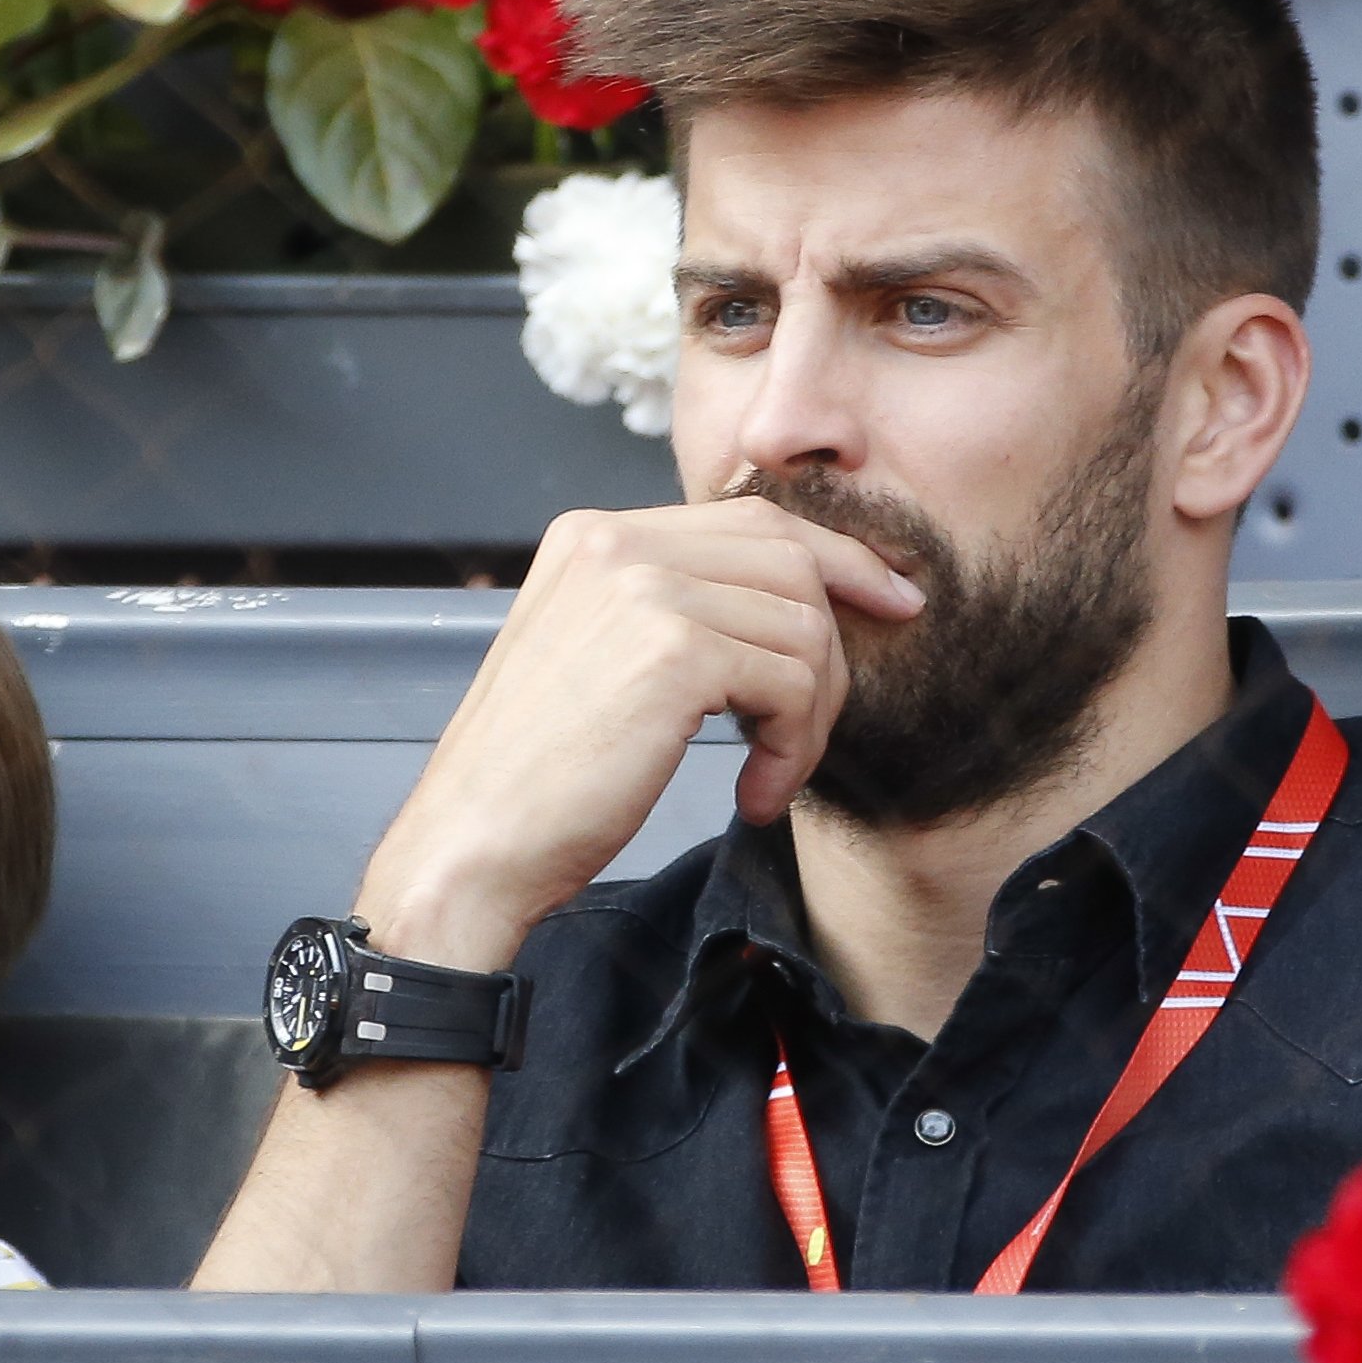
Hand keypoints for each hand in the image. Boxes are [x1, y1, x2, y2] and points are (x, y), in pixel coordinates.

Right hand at [355, 497, 923, 971]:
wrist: (472, 844)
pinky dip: (793, 747)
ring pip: (803, 625)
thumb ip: (670, 612)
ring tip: (769, 775)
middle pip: (790, 559)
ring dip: (809, 715)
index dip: (834, 556)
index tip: (889, 600)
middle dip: (834, 643)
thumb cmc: (536, 778)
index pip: (751, 518)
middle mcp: (617, 542)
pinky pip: (791, 681)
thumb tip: (790, 601)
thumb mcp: (597, 661)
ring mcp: (644, 589)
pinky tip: (754, 793)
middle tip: (819, 726)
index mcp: (594, 536)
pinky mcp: (673, 650)